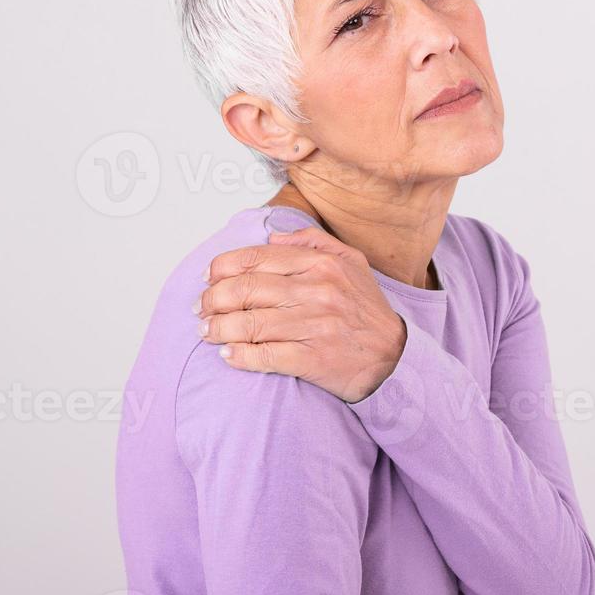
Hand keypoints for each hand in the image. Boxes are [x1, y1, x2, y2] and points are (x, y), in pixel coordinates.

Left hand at [195, 224, 408, 402]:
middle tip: (200, 308)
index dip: (221, 268)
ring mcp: (314, 326)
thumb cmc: (366, 310)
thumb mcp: (351, 262)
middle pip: (245, 290)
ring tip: (206, 332)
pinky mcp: (312, 359)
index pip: (256, 258)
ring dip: (217, 328)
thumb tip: (274, 235)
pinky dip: (238, 356)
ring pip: (248, 324)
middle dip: (212, 299)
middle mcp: (317, 291)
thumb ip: (313, 241)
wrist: (394, 357)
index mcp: (321, 264)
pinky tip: (227, 354)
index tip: (207, 278)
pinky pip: (263, 356)